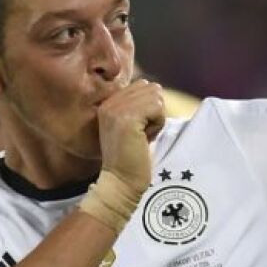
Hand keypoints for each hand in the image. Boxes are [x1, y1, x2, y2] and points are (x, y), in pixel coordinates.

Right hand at [96, 79, 164, 196]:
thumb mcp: (132, 125)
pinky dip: (158, 124)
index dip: (149, 108)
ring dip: (156, 118)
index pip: (143, 85)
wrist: (121, 181)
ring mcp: (117, 108)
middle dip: (154, 111)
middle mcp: (109, 102)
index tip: (137, 130)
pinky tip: (145, 139)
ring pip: (156, 97)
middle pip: (151, 88)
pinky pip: (157, 107)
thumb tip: (156, 87)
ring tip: (142, 136)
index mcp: (108, 102)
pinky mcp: (128, 117)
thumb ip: (138, 105)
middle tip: (141, 134)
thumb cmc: (132, 157)